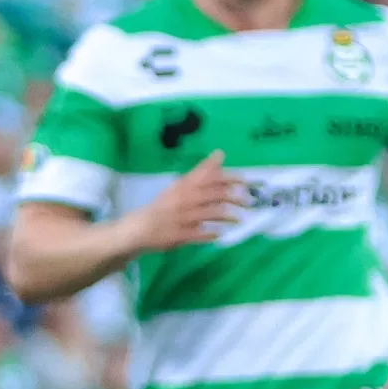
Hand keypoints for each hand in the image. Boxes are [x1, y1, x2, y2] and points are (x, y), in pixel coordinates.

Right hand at [127, 149, 243, 252]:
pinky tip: (220, 234)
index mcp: (183, 186)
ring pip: (208, 213)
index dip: (228, 177)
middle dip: (233, 196)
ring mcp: (182, 217)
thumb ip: (201, 172)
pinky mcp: (180, 235)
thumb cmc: (165, 206)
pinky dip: (211, 234)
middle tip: (248, 201)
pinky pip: (199, 234)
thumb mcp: (181, 186)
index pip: (208, 177)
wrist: (139, 228)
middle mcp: (183, 199)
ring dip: (227, 215)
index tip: (245, 181)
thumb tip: (220, 154)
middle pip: (212, 193)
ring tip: (240, 218)